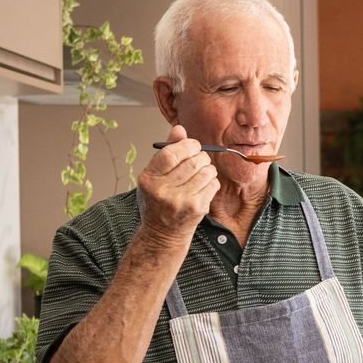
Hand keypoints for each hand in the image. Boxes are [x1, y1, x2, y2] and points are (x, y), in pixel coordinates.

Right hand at [137, 125, 219, 243]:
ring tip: (201, 174)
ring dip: (208, 169)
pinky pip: (213, 184)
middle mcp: (163, 190)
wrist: (163, 233)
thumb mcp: (155, 176)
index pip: (170, 153)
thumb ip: (167, 152)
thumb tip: (180, 129)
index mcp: (149, 179)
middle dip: (201, 156)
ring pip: (206, 171)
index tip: (192, 145)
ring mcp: (181, 200)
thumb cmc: (159, 200)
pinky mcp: (196, 208)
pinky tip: (203, 187)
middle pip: (193, 161)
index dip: (186, 145)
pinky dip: (212, 182)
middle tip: (199, 159)